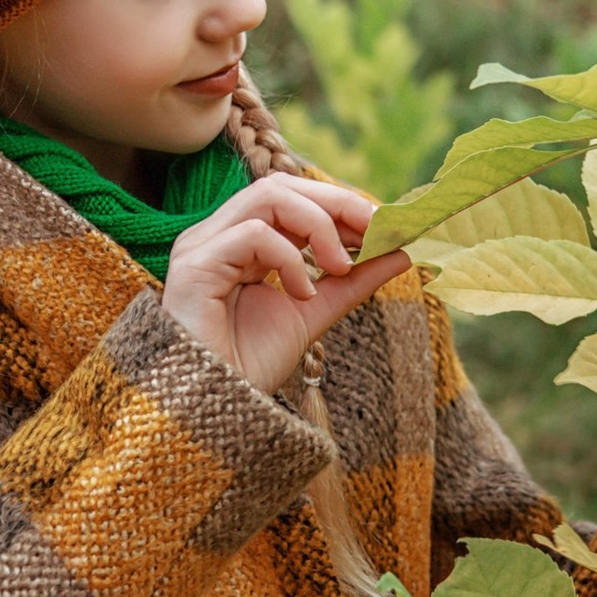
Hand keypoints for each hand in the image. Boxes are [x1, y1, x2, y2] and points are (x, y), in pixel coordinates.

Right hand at [161, 174, 410, 392]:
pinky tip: (302, 294)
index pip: (294, 199)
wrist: (214, 411)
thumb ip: (353, 281)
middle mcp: (218, 236)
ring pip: (267, 197)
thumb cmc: (250, 365)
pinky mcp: (194, 265)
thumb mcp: (314, 313)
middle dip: (336, 203)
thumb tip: (401, 251)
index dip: (342, 206)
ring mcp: (203, 246)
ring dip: (318, 225)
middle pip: (282, 185)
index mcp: (242, 243)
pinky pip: (253, 234)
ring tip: (340, 265)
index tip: (386, 225)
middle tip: (376, 229)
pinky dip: (289, 257)